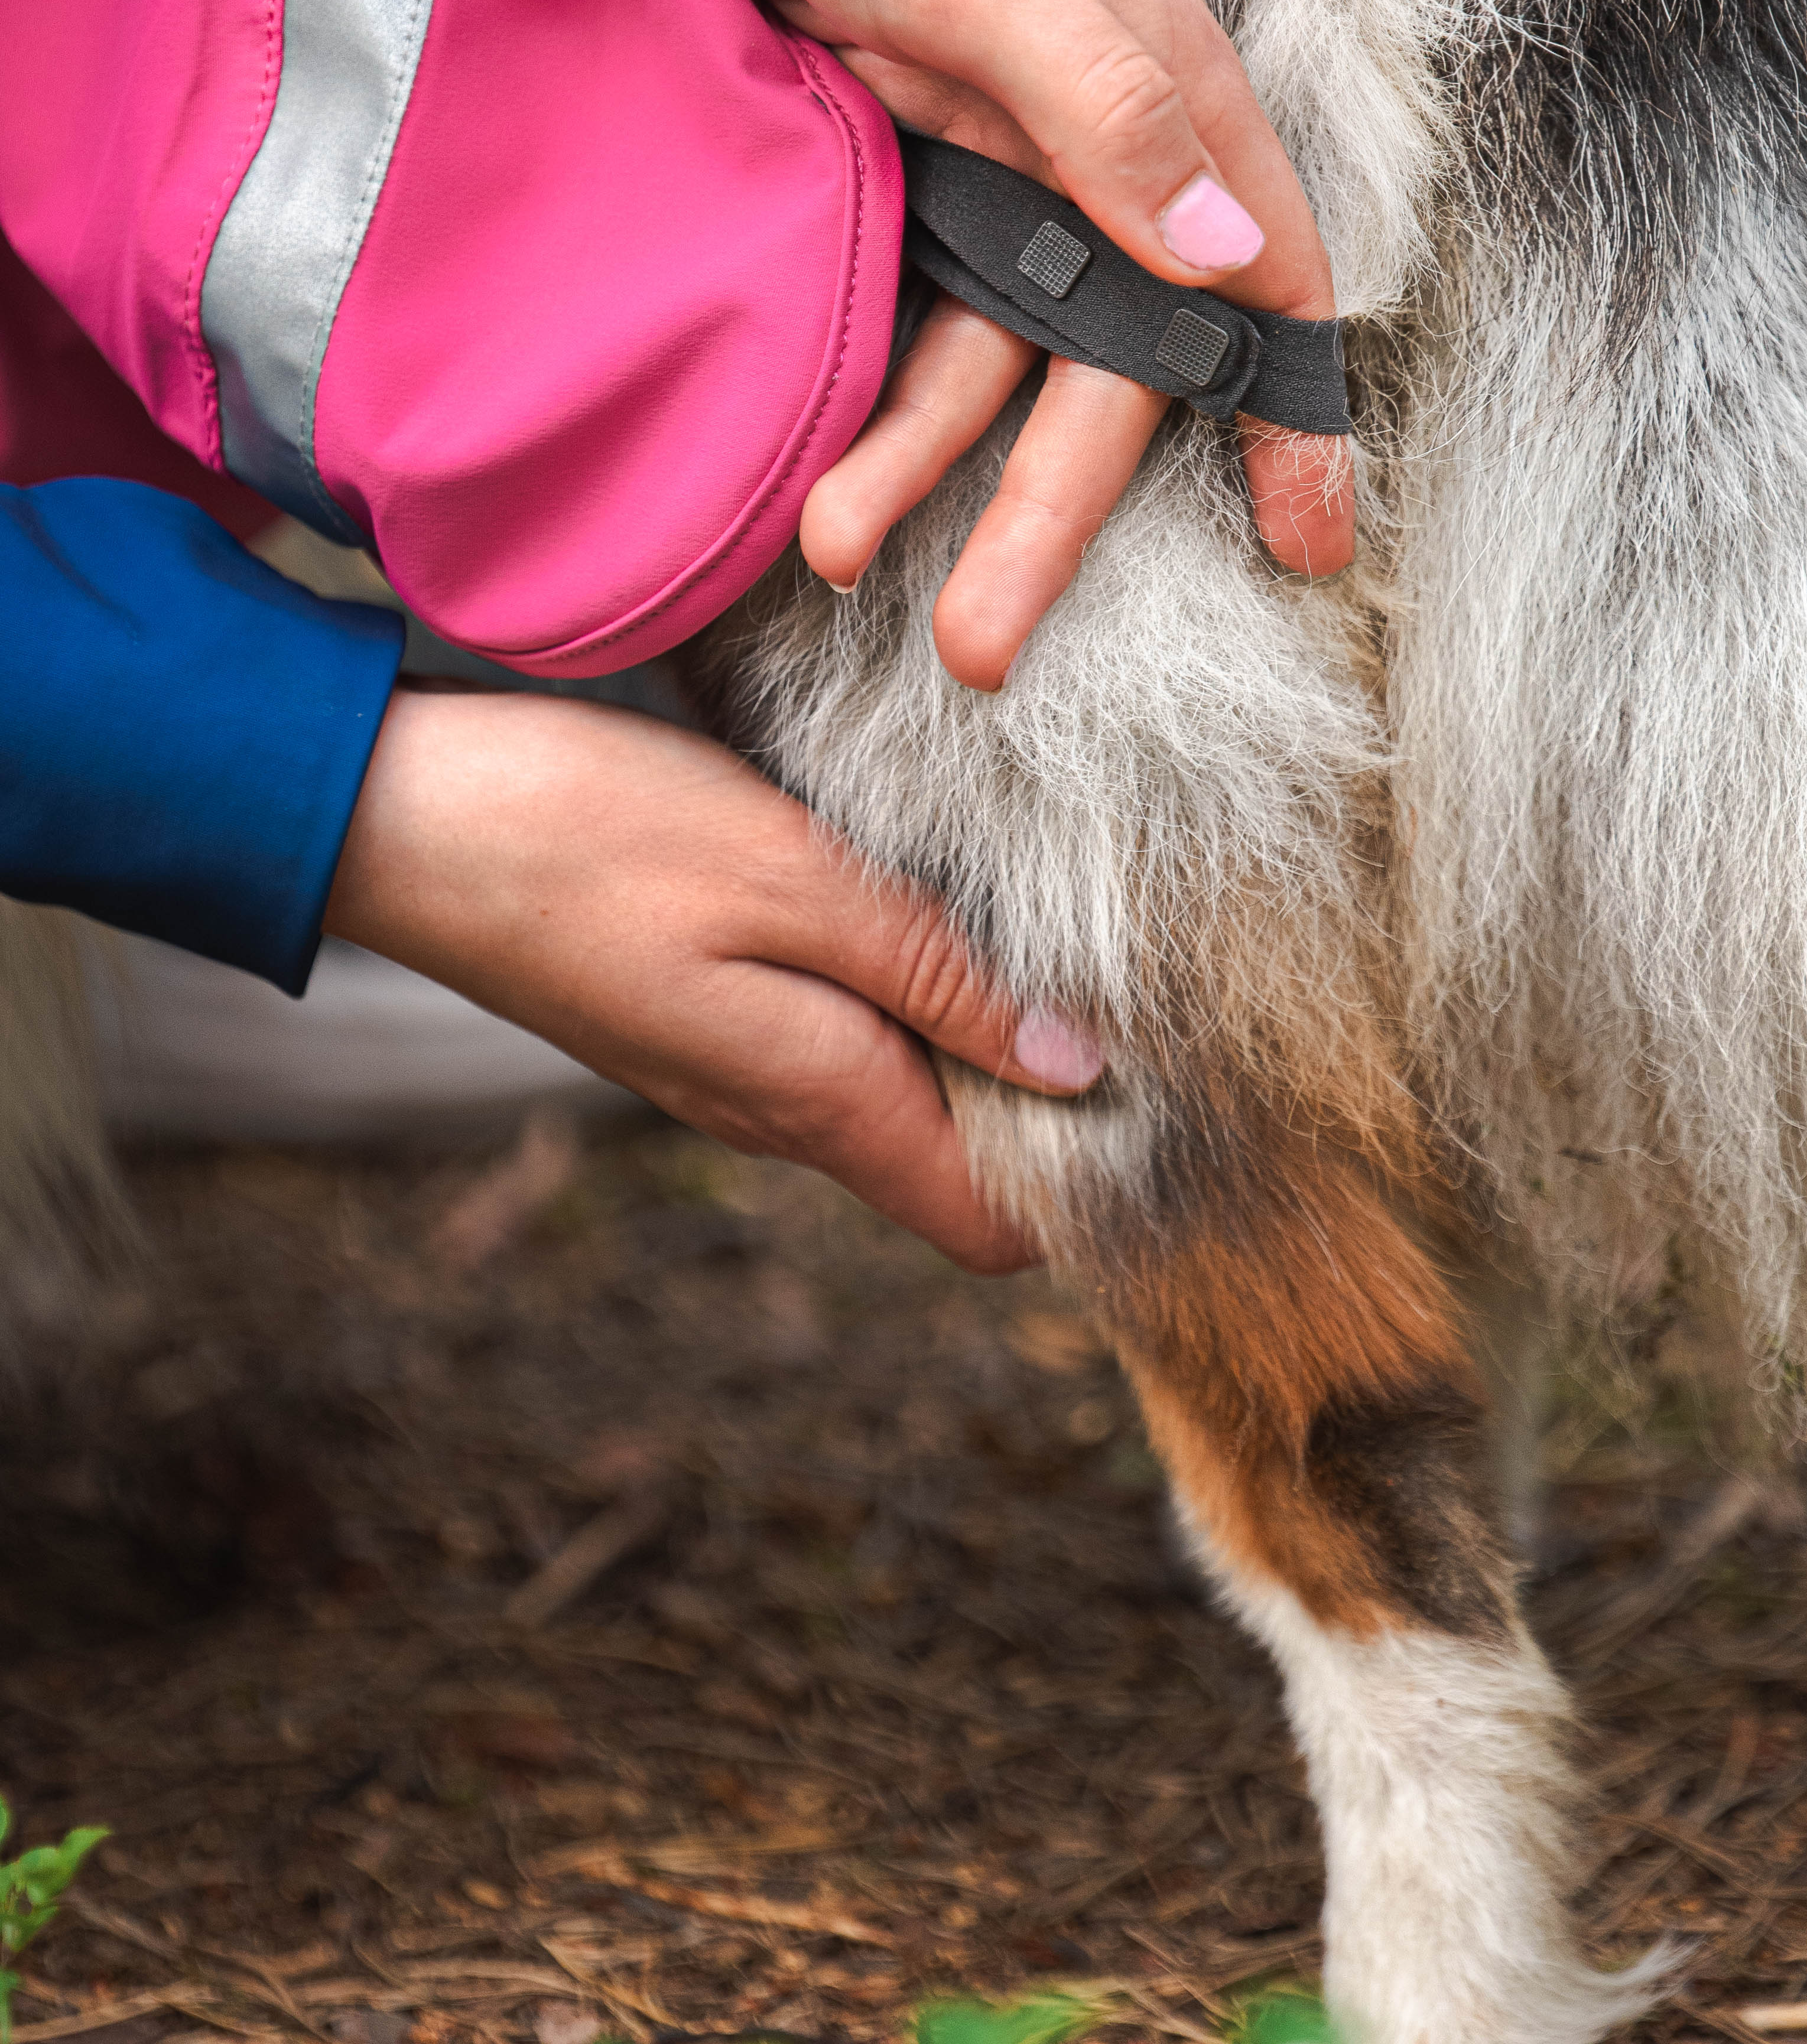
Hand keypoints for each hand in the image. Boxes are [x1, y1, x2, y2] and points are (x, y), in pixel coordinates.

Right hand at [323, 692, 1099, 1269]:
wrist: (402, 817)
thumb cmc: (592, 834)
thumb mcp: (792, 879)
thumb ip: (935, 974)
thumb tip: (1076, 1064)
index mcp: (821, 1098)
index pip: (993, 1226)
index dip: (1090, 1181)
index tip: (1166, 1084)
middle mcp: (781, 1114)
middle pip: (959, 1162)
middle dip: (1049, 1099)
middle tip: (1127, 972)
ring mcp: (731, 1071)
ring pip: (899, 1094)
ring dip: (970, 1032)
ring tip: (1035, 922)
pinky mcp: (697, 1016)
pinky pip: (834, 1039)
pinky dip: (897, 992)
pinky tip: (919, 899)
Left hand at [512, 0, 1353, 686]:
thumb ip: (1109, 114)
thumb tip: (1242, 264)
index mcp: (1155, 72)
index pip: (1264, 271)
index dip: (1289, 412)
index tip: (1310, 546)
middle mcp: (1091, 124)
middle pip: (1107, 350)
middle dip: (1057, 503)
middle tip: (987, 647)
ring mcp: (988, 138)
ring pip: (989, 345)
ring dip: (927, 462)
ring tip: (844, 561)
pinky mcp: (894, 139)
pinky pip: (907, 302)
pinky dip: (874, 389)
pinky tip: (820, 468)